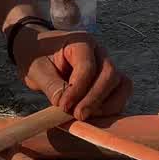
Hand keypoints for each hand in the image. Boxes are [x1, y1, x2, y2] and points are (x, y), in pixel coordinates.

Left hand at [12, 27, 131, 120]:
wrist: (38, 51)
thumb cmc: (37, 56)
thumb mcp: (36, 69)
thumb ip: (51, 85)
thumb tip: (65, 105)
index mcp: (80, 42)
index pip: (87, 66)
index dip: (77, 89)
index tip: (63, 106)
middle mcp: (99, 52)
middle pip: (109, 74)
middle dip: (95, 98)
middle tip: (78, 115)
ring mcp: (106, 65)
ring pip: (121, 84)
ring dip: (108, 104)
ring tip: (87, 117)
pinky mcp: (109, 81)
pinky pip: (120, 93)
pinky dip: (111, 107)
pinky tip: (93, 117)